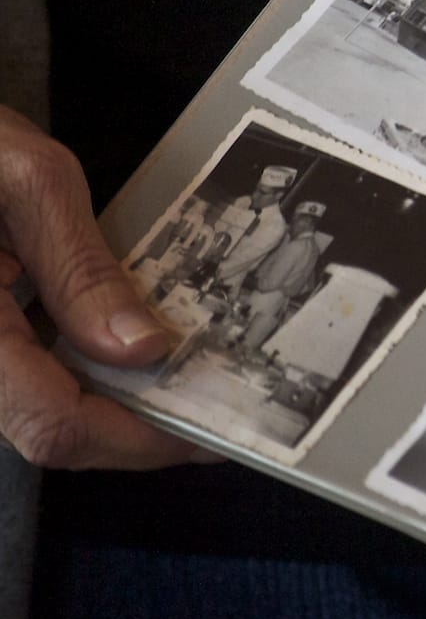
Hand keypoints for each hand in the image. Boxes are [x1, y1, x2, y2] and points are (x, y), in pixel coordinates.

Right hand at [0, 107, 202, 467]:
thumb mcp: (26, 178)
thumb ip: (82, 270)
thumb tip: (145, 350)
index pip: (52, 424)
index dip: (138, 440)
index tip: (211, 429)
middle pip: (44, 432)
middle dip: (133, 430)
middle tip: (211, 406)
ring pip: (30, 414)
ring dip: (108, 405)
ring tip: (181, 379)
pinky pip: (16, 380)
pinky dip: (74, 375)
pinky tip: (123, 349)